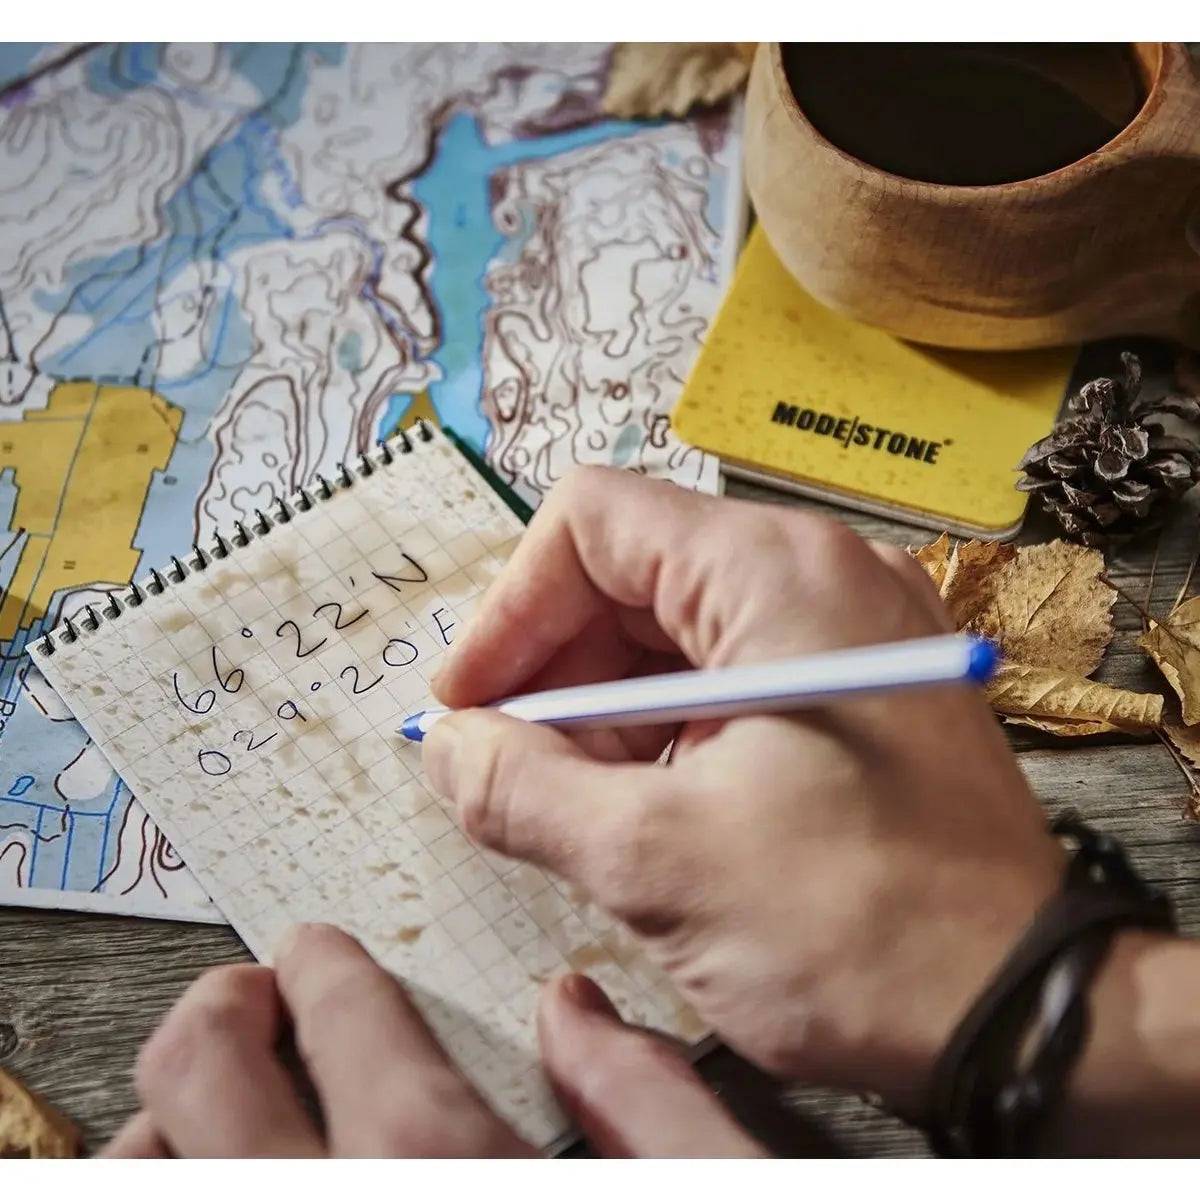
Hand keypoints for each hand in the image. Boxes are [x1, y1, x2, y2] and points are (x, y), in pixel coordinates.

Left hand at [104, 924, 762, 1157]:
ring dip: (162, 1133)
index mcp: (450, 1178)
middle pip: (202, 1083)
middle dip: (217, 1013)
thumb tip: (578, 1017)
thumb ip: (652, 1099)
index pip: (348, 1020)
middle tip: (248, 1003)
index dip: (325, 968)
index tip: (317, 957)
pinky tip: (218, 1197)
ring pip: (145, 1186)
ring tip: (210, 1114)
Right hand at [424, 469, 1065, 1113]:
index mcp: (778, 573)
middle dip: (550, 668)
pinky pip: (725, 681)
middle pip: (631, 575)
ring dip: (600, 710)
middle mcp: (820, 576)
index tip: (468, 705)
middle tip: (499, 764)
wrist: (1025, 1016)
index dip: (510, 608)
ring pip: (674, 634)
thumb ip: (523, 789)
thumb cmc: (857, 929)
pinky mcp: (854, 694)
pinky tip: (631, 804)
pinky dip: (660, 731)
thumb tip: (447, 749)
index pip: (594, 521)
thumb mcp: (657, 859)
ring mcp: (847, 634)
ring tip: (562, 801)